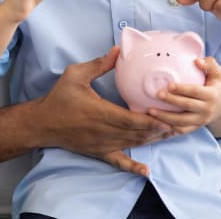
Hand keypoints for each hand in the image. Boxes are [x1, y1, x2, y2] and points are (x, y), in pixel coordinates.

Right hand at [36, 47, 169, 175]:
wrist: (43, 123)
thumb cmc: (59, 97)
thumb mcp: (76, 75)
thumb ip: (99, 64)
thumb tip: (118, 50)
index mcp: (99, 112)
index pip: (130, 119)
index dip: (150, 120)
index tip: (166, 116)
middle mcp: (102, 131)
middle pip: (136, 133)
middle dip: (158, 129)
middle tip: (177, 123)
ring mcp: (101, 144)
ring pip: (132, 145)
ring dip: (152, 141)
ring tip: (170, 135)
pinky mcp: (98, 152)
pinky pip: (118, 162)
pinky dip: (133, 167)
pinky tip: (146, 171)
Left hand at [148, 57, 220, 136]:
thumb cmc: (217, 86)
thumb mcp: (217, 74)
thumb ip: (209, 64)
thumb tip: (197, 61)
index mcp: (212, 95)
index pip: (195, 92)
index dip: (182, 89)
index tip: (169, 85)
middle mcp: (207, 109)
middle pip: (187, 106)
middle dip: (171, 101)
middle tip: (157, 95)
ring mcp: (201, 120)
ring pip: (182, 121)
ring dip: (165, 117)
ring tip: (151, 111)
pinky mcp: (196, 128)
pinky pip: (182, 130)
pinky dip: (169, 128)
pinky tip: (157, 122)